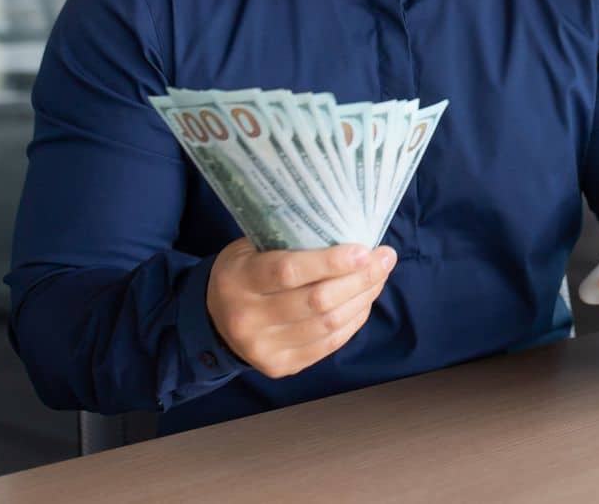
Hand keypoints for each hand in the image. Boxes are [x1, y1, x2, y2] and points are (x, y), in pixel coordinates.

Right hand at [206, 238, 395, 377]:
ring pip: (328, 324)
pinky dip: (353, 320)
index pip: (289, 272)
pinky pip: (328, 344)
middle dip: (360, 278)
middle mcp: (249, 318)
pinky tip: (364, 300)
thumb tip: (348, 230)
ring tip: (380, 275)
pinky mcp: (280, 366)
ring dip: (363, 298)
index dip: (331, 262)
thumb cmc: (243, 272)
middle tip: (385, 258)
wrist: (213, 320)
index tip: (364, 250)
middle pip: (317, 301)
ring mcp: (264, 348)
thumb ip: (290, 242)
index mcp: (240, 280)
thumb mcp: (251, 247)